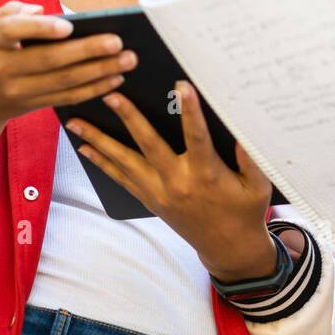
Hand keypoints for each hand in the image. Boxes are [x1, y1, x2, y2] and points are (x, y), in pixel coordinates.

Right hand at [0, 0, 136, 130]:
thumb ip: (11, 11)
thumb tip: (41, 10)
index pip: (13, 31)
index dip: (41, 28)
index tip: (69, 26)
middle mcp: (2, 68)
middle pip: (50, 60)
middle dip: (88, 51)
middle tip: (117, 42)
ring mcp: (19, 91)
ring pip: (65, 82)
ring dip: (100, 72)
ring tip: (127, 60)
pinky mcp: (34, 105)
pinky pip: (68, 97)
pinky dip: (94, 89)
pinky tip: (115, 79)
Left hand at [65, 79, 277, 281]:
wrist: (227, 248)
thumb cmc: (245, 212)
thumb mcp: (258, 185)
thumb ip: (249, 156)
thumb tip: (241, 126)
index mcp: (206, 174)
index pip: (197, 136)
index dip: (190, 111)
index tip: (181, 86)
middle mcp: (178, 182)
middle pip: (148, 144)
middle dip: (128, 117)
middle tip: (110, 95)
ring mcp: (160, 193)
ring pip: (124, 162)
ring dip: (99, 140)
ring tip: (76, 122)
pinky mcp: (150, 200)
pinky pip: (121, 179)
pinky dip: (102, 162)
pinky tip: (86, 148)